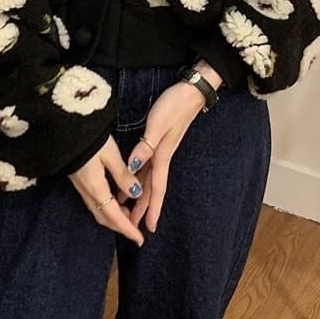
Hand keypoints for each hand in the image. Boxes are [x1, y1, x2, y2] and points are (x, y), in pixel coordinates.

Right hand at [68, 135, 144, 246]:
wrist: (64, 130)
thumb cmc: (90, 139)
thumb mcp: (111, 154)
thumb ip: (123, 175)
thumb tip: (136, 194)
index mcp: (95, 188)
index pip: (113, 216)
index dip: (127, 229)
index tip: (139, 240)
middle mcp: (86, 191)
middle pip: (104, 217)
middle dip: (120, 227)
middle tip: (135, 233)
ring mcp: (80, 186)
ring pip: (98, 210)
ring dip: (113, 217)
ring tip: (129, 217)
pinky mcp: (79, 180)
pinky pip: (94, 201)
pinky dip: (106, 207)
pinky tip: (116, 200)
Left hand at [121, 60, 223, 232]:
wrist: (191, 90)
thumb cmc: (175, 105)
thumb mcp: (157, 124)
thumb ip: (145, 147)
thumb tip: (132, 169)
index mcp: (162, 155)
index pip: (156, 188)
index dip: (152, 208)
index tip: (149, 229)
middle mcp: (162, 156)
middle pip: (151, 188)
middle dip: (143, 208)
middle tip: (133, 228)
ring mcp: (162, 149)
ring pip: (149, 178)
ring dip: (140, 194)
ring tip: (128, 209)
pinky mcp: (160, 140)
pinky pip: (149, 166)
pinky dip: (140, 177)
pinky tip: (133, 179)